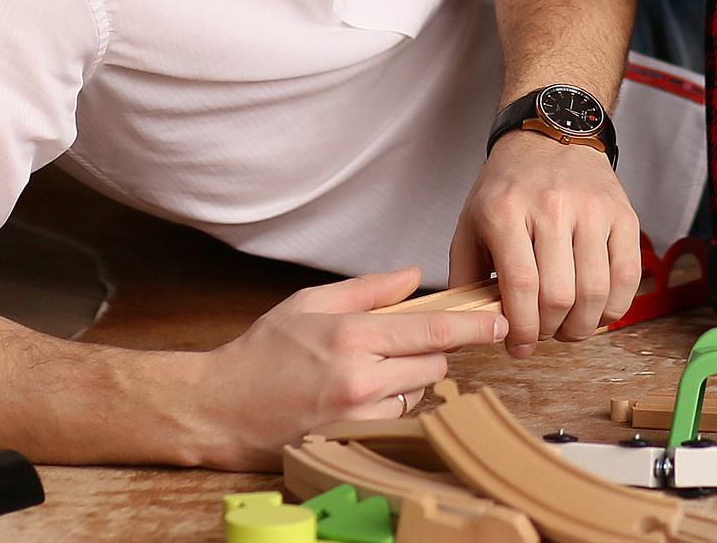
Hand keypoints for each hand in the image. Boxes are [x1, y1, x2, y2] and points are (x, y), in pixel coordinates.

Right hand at [184, 268, 502, 467]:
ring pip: (418, 393)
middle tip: (396, 346)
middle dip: (427, 353)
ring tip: (367, 372)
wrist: (219, 409)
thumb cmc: (260, 354)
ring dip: (408, 380)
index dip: (471, 327)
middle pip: (433, 364)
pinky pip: (396, 417)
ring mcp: (356, 414)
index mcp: (350, 335)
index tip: (497, 323)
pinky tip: (360, 397)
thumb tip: (413, 277)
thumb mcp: (309, 303)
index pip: (430, 330)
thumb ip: (367, 289)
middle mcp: (359, 377)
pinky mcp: (352, 440)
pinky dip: (391, 405)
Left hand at [448, 131, 641, 357]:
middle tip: (543, 335)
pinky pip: (628, 275)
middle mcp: (551, 206)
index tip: (519, 347)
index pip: (520, 285)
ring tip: (568, 328)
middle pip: (559, 294)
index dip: (522, 328)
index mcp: (506, 210)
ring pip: (595, 291)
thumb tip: (464, 330)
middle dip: (550, 331)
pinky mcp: (623, 214)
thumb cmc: (508, 187)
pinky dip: (614, 307)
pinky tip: (597, 311)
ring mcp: (592, 209)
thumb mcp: (470, 224)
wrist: (550, 137)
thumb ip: (464, 278)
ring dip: (582, 326)